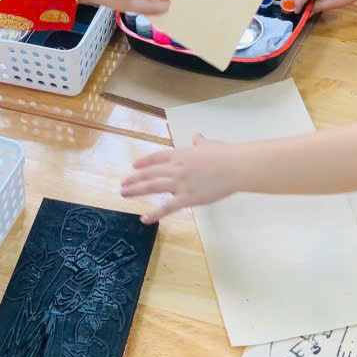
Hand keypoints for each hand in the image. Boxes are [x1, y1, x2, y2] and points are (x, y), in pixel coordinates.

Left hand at [121, 135, 241, 222]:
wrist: (234, 166)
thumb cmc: (224, 154)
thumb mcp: (209, 145)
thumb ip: (200, 142)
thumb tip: (197, 136)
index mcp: (181, 155)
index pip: (157, 158)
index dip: (144, 162)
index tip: (134, 166)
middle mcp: (175, 168)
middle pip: (150, 173)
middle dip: (134, 178)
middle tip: (122, 184)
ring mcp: (179, 183)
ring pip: (152, 187)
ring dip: (136, 190)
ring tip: (124, 194)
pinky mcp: (187, 198)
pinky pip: (167, 207)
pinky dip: (154, 214)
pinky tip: (144, 219)